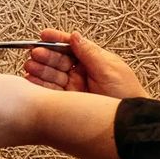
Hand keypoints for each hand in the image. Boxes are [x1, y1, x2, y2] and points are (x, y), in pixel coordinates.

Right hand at [22, 28, 147, 98]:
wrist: (128, 123)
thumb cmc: (127, 95)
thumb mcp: (110, 70)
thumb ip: (90, 53)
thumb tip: (75, 36)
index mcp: (93, 61)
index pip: (72, 46)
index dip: (57, 40)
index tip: (44, 35)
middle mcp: (82, 73)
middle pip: (59, 60)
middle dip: (46, 55)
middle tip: (36, 53)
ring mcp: (74, 87)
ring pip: (52, 75)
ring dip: (40, 69)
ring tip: (31, 66)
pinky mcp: (68, 102)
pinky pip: (51, 91)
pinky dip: (40, 86)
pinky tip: (32, 81)